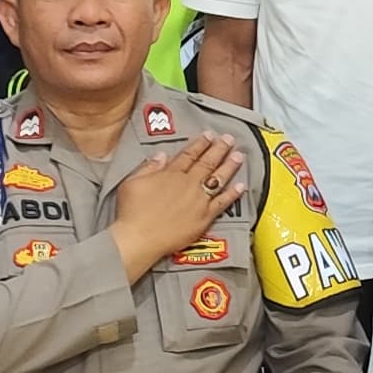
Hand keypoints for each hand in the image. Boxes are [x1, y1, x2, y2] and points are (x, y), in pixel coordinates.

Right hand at [110, 134, 250, 276]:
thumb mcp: (133, 182)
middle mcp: (188, 184)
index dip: (201, 143)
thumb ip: (149, 167)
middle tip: (230, 139)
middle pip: (207, 163)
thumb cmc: (132, 212)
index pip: (189, 154)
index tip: (210, 135)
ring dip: (230, 166)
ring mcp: (198, 201)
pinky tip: (241, 186)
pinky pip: (222, 203)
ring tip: (239, 156)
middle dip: (220, 149)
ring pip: (218, 179)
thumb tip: (161, 155)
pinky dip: (233, 194)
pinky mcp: (204, 218)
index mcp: (171, 174)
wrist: (139, 238)